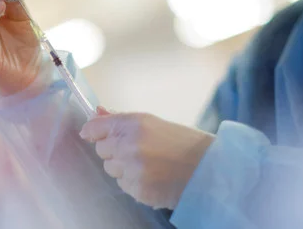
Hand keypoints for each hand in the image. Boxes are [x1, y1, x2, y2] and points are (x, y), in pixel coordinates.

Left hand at [80, 110, 214, 208]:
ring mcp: (132, 169)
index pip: (95, 128)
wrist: (209, 169)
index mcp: (133, 123)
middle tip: (137, 150)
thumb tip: (97, 113)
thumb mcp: (153, 123)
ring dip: (123, 168)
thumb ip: (121, 120)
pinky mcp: (137, 189)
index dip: (93, 131)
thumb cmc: (184, 143)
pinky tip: (152, 177)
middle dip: (114, 151)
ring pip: (111, 169)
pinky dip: (133, 183)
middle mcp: (128, 145)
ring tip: (148, 164)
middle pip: (101, 150)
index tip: (92, 134)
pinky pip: (123, 185)